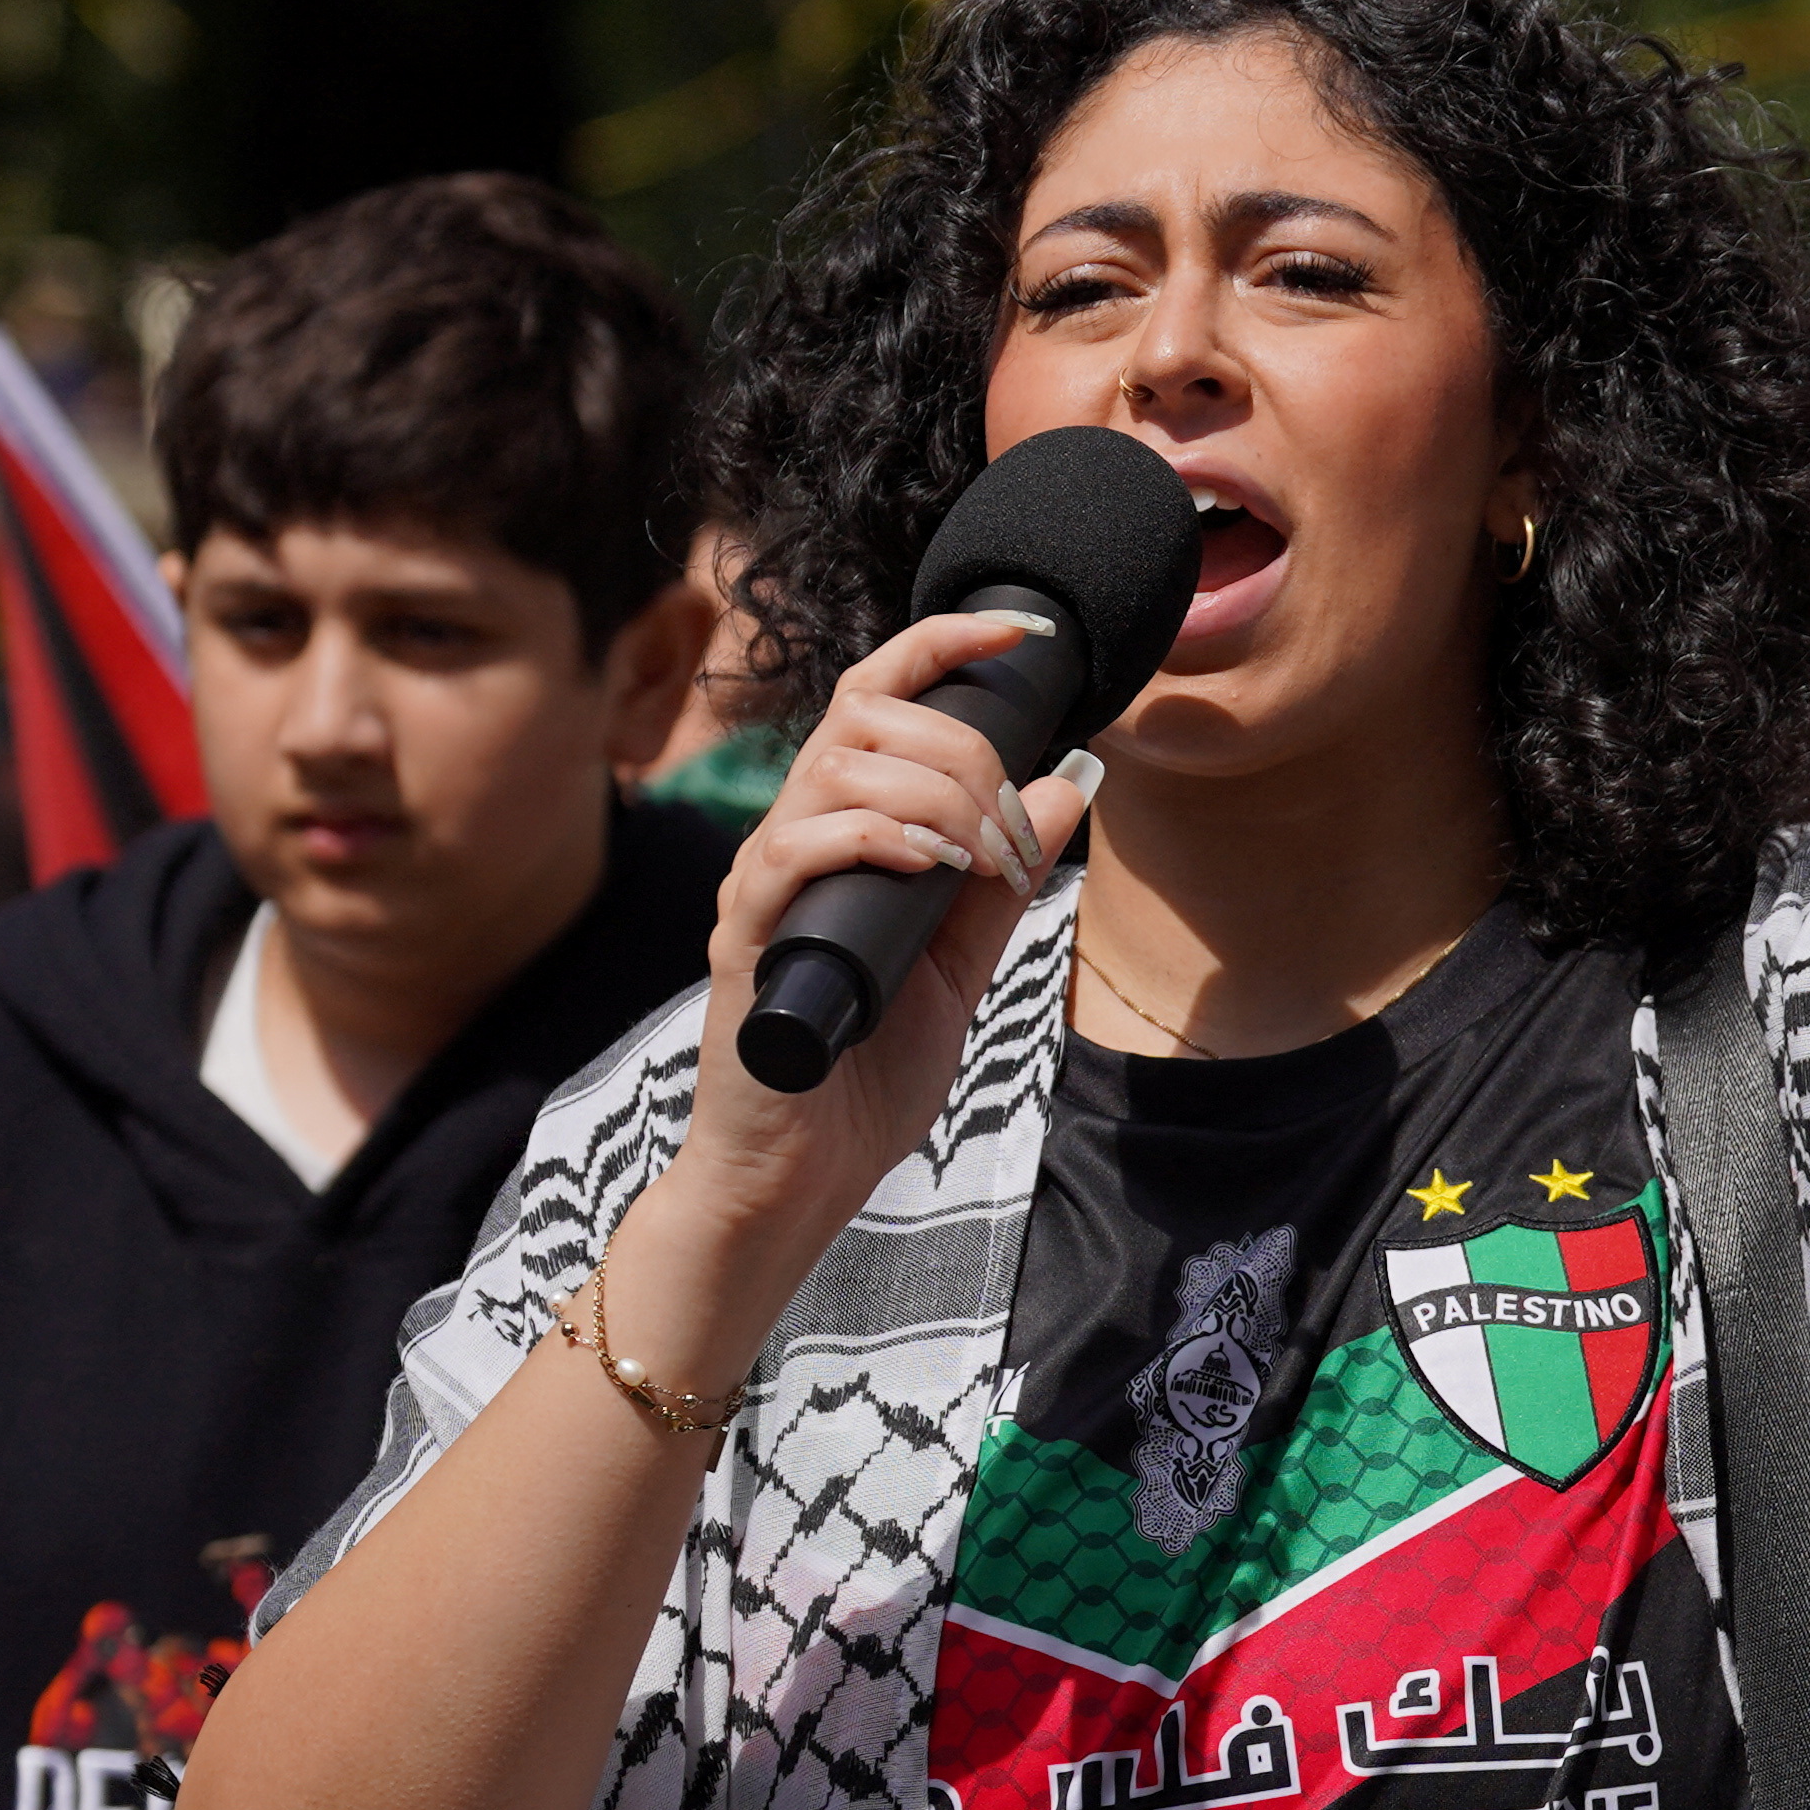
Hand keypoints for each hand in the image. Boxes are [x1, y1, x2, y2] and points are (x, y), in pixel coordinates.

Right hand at [638, 611, 1105, 1340]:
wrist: (805, 1175)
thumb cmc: (870, 1072)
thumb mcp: (964, 964)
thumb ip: (1006, 878)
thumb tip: (1063, 785)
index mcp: (845, 830)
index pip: (877, 699)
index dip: (940, 645)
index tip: (1018, 634)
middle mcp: (794, 839)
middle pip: (863, 716)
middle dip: (960, 747)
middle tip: (1008, 829)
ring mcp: (766, 886)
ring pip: (834, 769)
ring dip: (932, 795)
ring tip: (977, 860)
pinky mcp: (746, 941)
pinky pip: (792, 852)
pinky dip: (870, 840)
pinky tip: (925, 868)